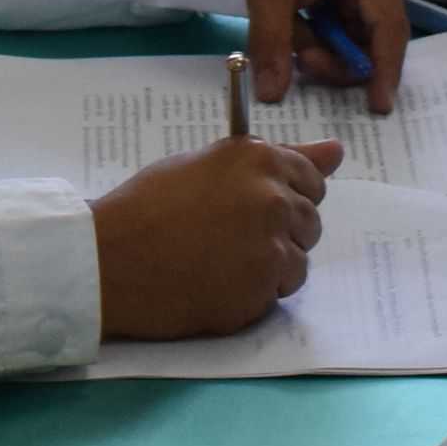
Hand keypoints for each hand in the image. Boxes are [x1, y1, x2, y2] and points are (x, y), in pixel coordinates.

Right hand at [90, 138, 332, 339]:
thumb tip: (338, 151)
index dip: (286, 196)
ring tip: (220, 263)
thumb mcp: (206, 166)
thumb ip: (276, 159)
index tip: (260, 208)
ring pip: (299, 260)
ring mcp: (270, 244)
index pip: (311, 179)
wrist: (108, 260)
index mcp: (259, 158)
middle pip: (310, 221)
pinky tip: (217, 285)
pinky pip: (280, 292)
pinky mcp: (262, 288)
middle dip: (279, 233)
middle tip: (230, 240)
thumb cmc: (146, 207)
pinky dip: (256, 294)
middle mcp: (273, 197)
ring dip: (270, 266)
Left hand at [243, 0, 405, 109]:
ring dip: (331, 51)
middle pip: (378, 38)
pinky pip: (351, 26)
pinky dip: (328, 38)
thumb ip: (272, 43)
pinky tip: (302, 33)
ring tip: (295, 44)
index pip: (389, 29)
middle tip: (304, 63)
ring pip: (363, 37)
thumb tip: (271, 95)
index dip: (385, 71)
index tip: (378, 107)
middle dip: (342, 61)